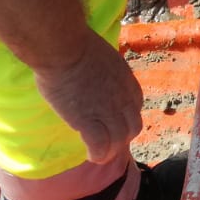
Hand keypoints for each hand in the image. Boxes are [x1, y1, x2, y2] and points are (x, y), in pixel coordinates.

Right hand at [31, 35, 144, 163]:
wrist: (64, 48)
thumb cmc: (75, 45)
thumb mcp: (102, 56)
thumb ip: (105, 71)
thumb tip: (96, 75)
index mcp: (127, 81)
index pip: (135, 107)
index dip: (126, 117)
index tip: (113, 121)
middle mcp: (122, 98)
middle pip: (133, 127)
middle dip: (122, 137)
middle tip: (108, 141)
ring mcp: (107, 112)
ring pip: (119, 141)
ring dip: (111, 150)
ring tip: (100, 154)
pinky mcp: (89, 121)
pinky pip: (100, 146)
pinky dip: (97, 154)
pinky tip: (90, 155)